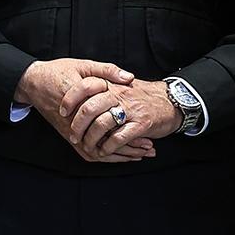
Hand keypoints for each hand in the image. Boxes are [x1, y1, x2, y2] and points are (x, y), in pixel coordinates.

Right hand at [17, 58, 154, 163]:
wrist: (33, 84)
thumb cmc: (57, 72)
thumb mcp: (82, 65)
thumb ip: (107, 70)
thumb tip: (129, 78)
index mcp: (81, 102)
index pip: (109, 119)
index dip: (131, 126)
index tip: (148, 125)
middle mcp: (75, 122)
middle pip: (108, 141)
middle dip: (131, 146)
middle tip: (150, 146)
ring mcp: (71, 132)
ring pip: (99, 151)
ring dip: (121, 155)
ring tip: (141, 154)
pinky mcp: (69, 136)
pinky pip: (89, 152)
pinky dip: (107, 156)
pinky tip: (122, 156)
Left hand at [63, 78, 182, 157]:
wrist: (171, 102)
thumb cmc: (142, 96)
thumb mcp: (122, 85)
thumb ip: (104, 85)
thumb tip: (79, 91)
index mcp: (112, 84)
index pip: (84, 87)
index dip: (70, 99)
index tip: (62, 111)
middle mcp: (119, 95)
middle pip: (89, 108)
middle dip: (77, 125)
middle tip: (73, 135)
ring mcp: (130, 110)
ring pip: (101, 125)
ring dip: (91, 139)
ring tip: (87, 146)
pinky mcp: (140, 124)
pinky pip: (118, 138)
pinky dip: (108, 147)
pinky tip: (104, 151)